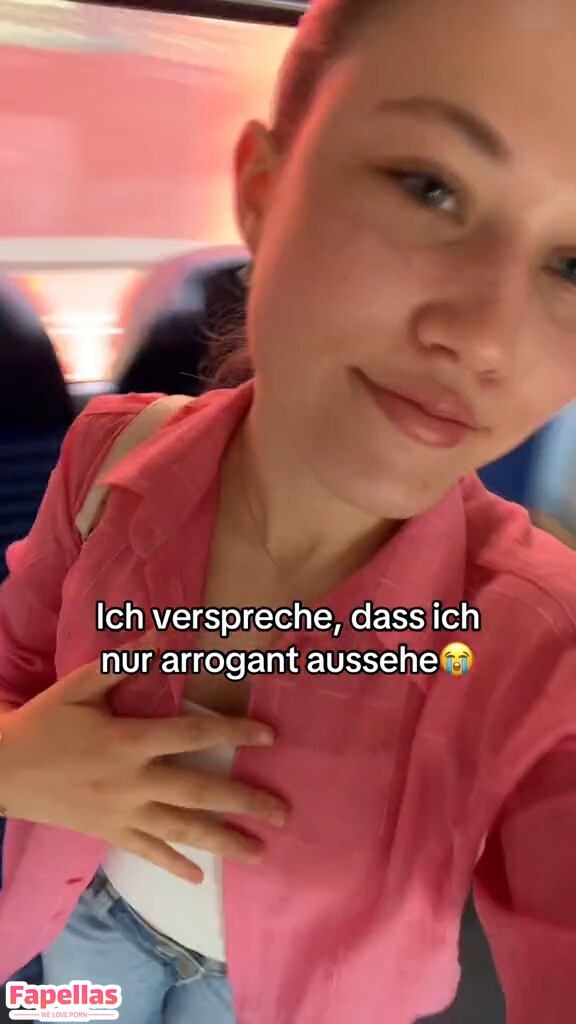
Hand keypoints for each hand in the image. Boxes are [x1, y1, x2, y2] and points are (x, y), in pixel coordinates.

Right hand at [0, 636, 287, 881]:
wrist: (2, 769)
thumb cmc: (46, 722)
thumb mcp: (79, 686)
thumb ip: (124, 662)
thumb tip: (163, 634)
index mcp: (130, 741)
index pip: (193, 736)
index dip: (234, 734)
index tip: (270, 736)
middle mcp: (133, 781)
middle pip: (199, 793)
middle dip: (245, 802)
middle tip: (283, 813)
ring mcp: (122, 813)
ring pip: (182, 831)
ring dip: (223, 842)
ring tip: (260, 852)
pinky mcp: (108, 833)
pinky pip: (148, 852)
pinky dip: (174, 865)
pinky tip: (198, 877)